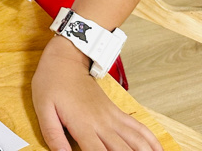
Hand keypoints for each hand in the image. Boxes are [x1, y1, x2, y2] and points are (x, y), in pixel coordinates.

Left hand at [33, 36, 161, 150]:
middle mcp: (102, 123)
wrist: (65, 59)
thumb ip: (53, 135)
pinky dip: (151, 141)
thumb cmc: (51, 83)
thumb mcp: (43, 109)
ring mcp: (112, 117)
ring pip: (137, 141)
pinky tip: (158, 150)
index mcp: (83, 125)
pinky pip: (139, 127)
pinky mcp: (116, 112)